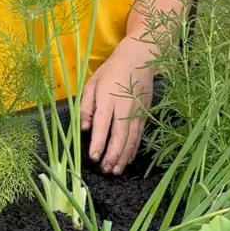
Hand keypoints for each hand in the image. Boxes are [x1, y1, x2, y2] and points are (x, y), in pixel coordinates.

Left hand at [80, 35, 155, 174]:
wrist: (139, 60)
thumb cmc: (111, 71)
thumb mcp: (92, 83)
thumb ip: (86, 106)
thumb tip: (84, 128)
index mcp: (107, 99)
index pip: (102, 125)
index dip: (98, 143)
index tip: (93, 157)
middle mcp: (124, 108)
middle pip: (119, 137)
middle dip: (112, 155)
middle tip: (104, 170)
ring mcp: (137, 113)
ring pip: (131, 140)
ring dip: (123, 157)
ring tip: (115, 170)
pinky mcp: (145, 115)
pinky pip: (138, 136)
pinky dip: (132, 150)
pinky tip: (127, 159)